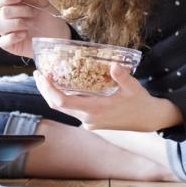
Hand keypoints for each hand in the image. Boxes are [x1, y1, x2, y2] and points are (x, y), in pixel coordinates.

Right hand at [0, 0, 69, 57]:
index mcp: (11, 6)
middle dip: (19, 11)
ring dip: (16, 23)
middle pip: (3, 12)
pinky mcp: (10, 45)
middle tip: (33, 13)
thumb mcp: (41, 2)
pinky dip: (12, 37)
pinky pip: (2, 42)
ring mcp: (8, 33)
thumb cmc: (49, 18)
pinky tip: (24, 34)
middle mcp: (7, 19)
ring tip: (30, 24)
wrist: (60, 35)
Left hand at [34, 63, 183, 131]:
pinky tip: (63, 85)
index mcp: (95, 110)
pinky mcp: (90, 121)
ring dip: (53, 94)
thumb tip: (114, 65)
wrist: (147, 119)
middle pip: (57, 105)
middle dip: (45, 90)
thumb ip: (122, 77)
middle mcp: (88, 118)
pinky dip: (64, 97)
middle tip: (38, 73)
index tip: (43, 76)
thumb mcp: (133, 87)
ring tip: (47, 77)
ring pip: (63, 108)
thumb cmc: (139, 102)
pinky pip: (71, 109)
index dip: (49, 90)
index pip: (63, 102)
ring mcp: (88, 121)